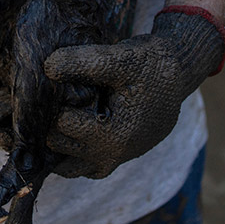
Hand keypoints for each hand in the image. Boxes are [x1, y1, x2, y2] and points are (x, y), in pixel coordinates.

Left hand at [42, 6, 224, 178]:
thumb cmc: (149, 64)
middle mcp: (114, 155)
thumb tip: (47, 68)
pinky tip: (70, 125)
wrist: (177, 73)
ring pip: (69, 166)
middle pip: (60, 148)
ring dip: (59, 144)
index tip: (61, 85)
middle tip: (57, 99)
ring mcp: (116, 160)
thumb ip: (83, 61)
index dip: (56, 103)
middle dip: (53, 123)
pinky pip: (84, 166)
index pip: (63, 125)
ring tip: (59, 113)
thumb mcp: (120, 57)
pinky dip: (72, 152)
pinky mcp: (117, 157)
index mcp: (116, 135)